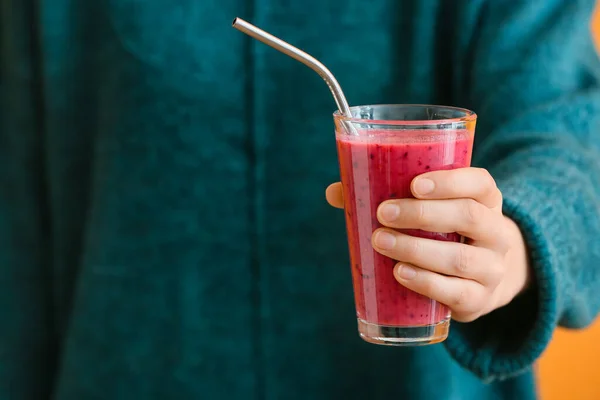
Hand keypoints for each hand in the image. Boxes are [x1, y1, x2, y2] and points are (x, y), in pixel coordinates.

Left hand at [326, 168, 530, 322]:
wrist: (480, 276)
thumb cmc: (443, 231)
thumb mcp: (429, 209)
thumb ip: (387, 195)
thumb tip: (336, 191)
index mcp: (485, 199)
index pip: (479, 183)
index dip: (450, 182)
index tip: (414, 184)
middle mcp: (496, 232)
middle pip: (469, 217)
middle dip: (422, 214)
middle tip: (383, 213)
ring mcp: (492, 268)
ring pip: (460, 258)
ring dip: (416, 250)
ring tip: (381, 242)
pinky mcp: (479, 299)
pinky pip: (457, 293)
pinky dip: (425, 283)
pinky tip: (399, 273)